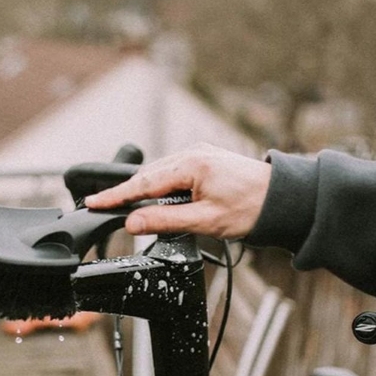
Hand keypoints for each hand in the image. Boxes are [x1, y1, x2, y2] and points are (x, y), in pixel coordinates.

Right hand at [85, 143, 270, 239]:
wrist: (282, 199)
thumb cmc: (250, 209)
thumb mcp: (205, 220)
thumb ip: (165, 220)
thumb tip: (133, 221)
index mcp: (191, 165)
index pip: (143, 183)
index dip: (116, 196)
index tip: (93, 202)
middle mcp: (192, 154)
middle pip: (147, 175)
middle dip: (125, 192)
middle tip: (101, 206)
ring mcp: (198, 155)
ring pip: (159, 173)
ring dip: (143, 190)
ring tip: (124, 207)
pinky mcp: (204, 161)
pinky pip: (172, 172)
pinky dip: (159, 185)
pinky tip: (154, 198)